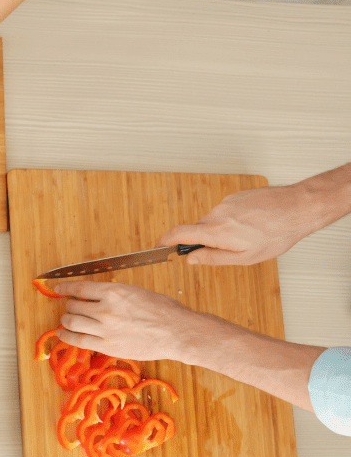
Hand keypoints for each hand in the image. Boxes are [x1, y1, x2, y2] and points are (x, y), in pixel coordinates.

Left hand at [54, 281, 204, 361]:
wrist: (177, 332)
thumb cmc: (163, 310)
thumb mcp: (136, 292)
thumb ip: (115, 294)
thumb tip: (97, 295)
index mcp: (114, 291)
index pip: (80, 287)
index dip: (65, 288)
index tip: (58, 289)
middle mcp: (105, 309)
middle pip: (74, 306)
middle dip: (70, 305)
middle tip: (71, 307)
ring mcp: (105, 329)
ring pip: (72, 322)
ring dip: (66, 320)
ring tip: (66, 320)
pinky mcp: (107, 346)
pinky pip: (78, 340)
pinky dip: (67, 336)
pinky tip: (63, 333)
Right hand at [156, 183, 312, 265]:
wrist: (298, 208)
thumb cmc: (276, 235)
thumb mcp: (245, 257)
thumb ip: (213, 258)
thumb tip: (191, 259)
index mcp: (216, 232)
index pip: (178, 234)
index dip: (164, 241)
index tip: (158, 247)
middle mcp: (216, 214)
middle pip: (198, 230)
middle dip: (205, 242)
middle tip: (228, 250)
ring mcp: (226, 203)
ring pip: (213, 222)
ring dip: (222, 231)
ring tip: (249, 236)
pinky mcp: (235, 196)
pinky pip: (225, 212)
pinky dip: (233, 221)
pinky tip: (253, 225)